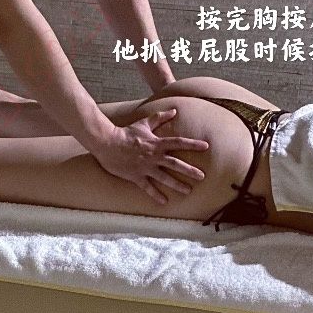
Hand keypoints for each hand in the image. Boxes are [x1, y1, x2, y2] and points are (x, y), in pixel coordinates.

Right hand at [90, 109, 208, 204]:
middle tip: (202, 176)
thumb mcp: (144, 123)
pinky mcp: (136, 176)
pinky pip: (148, 187)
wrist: (107, 143)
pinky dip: (156, 195)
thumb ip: (160, 118)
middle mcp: (153, 156)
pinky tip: (164, 202)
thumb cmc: (126, 133)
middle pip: (175, 163)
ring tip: (188, 190)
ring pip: (164, 177)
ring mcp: (145, 167)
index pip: (178, 142)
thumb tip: (174, 111)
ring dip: (177, 184)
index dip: (192, 144)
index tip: (206, 146)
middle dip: (189, 170)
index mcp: (156, 143)